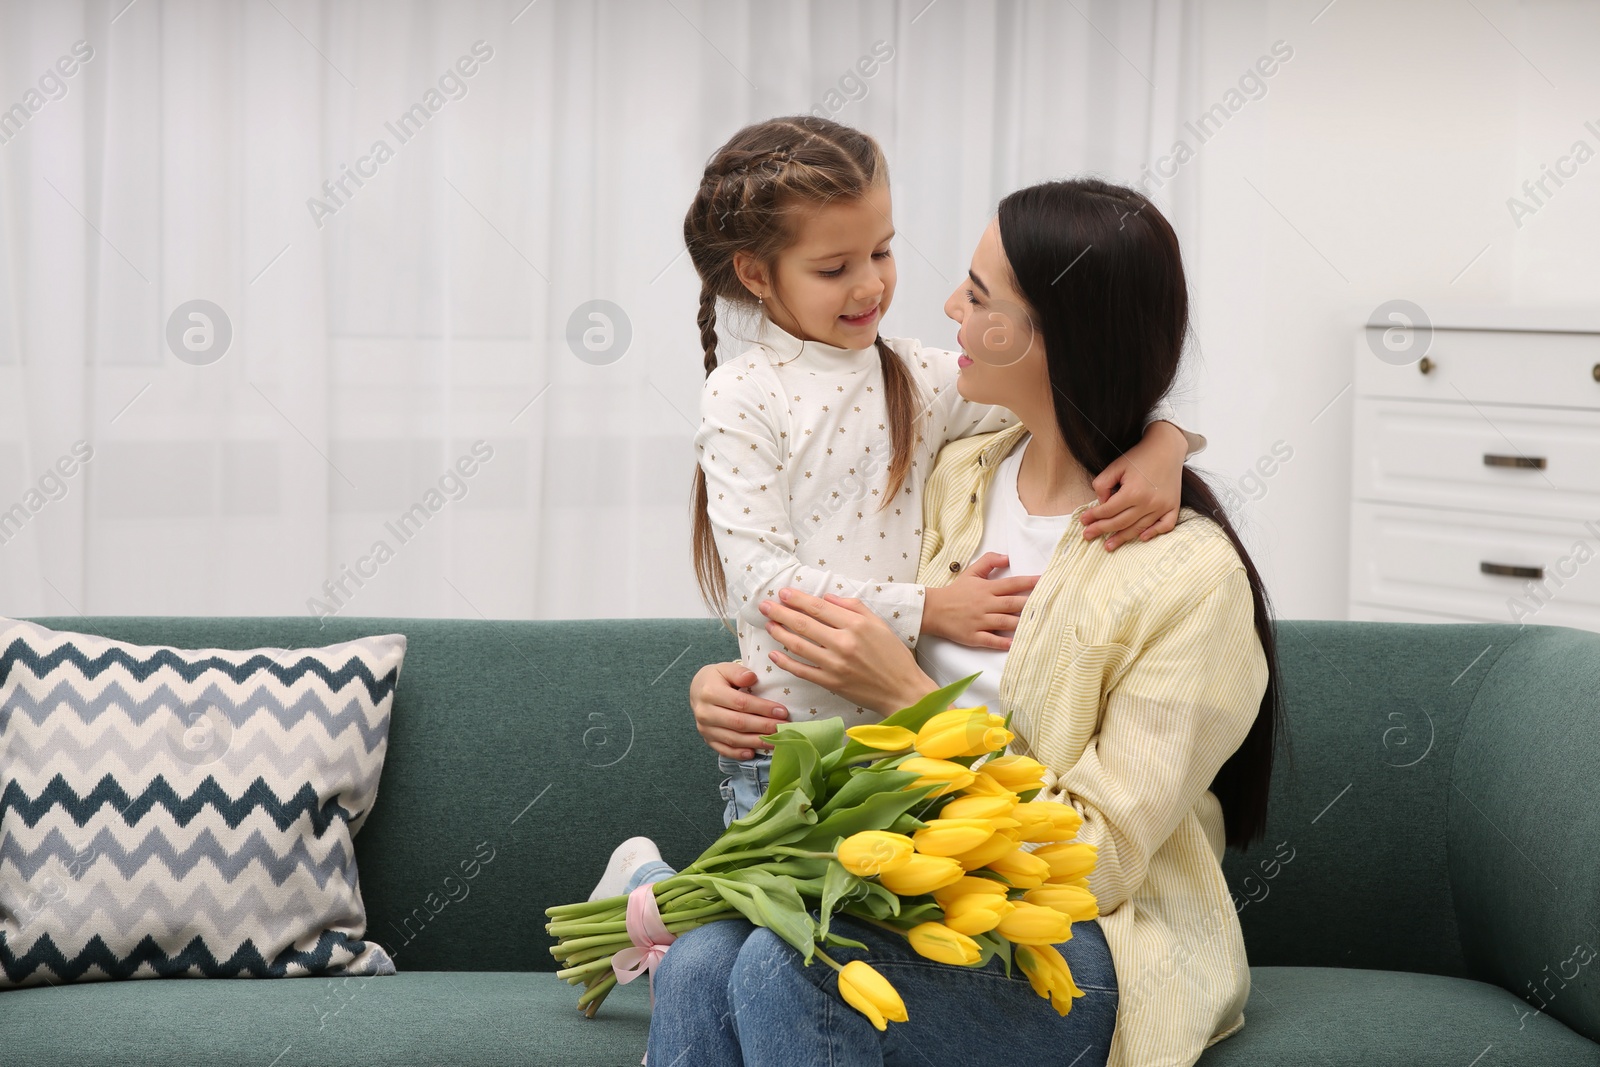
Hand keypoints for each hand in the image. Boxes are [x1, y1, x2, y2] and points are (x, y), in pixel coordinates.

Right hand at [690, 661, 789, 759]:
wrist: (697, 690)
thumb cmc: (716, 678)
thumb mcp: (725, 668)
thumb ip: (738, 672)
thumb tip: (752, 678)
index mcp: (710, 692)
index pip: (740, 703)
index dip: (762, 708)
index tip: (782, 711)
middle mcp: (705, 712)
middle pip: (738, 723)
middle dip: (764, 727)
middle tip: (784, 728)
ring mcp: (705, 728)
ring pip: (733, 739)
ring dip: (756, 742)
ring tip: (776, 741)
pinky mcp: (707, 739)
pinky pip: (724, 750)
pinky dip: (738, 754)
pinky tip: (753, 753)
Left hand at [760, 588, 938, 715]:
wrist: (902, 690)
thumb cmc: (893, 655)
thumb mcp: (879, 624)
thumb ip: (853, 607)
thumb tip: (827, 597)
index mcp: (856, 625)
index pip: (819, 607)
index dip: (798, 599)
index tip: (783, 592)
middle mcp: (843, 643)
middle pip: (804, 624)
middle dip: (781, 612)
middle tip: (765, 605)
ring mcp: (835, 665)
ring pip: (799, 646)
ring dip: (780, 634)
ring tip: (768, 624)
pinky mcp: (831, 682)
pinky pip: (802, 671)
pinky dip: (786, 662)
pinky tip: (774, 654)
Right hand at [923, 552, 1037, 650]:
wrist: (933, 609)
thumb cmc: (955, 592)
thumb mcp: (970, 572)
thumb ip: (989, 562)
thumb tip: (1007, 557)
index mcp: (986, 589)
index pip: (1012, 584)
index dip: (1029, 582)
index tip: (1045, 581)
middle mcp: (985, 604)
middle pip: (1012, 603)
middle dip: (1031, 604)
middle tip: (1048, 604)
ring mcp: (980, 621)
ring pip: (1005, 622)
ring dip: (1021, 623)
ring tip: (1038, 624)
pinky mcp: (974, 636)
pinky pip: (991, 640)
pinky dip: (1003, 642)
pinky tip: (1015, 644)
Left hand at [1082, 419, 1185, 549]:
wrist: (1166, 448)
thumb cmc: (1139, 456)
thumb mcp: (1116, 466)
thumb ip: (1103, 484)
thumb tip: (1101, 504)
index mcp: (1133, 492)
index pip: (1108, 510)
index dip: (1094, 516)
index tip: (1083, 521)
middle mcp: (1149, 502)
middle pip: (1121, 522)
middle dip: (1102, 530)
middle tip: (1088, 536)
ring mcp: (1163, 506)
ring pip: (1139, 528)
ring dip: (1122, 538)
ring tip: (1108, 545)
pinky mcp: (1174, 506)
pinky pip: (1165, 526)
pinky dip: (1154, 533)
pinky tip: (1141, 537)